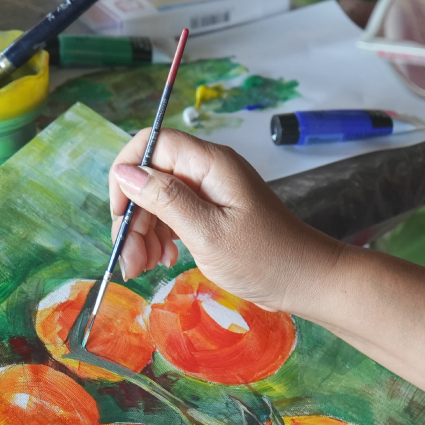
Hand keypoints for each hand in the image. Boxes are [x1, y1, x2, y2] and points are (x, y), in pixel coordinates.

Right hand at [109, 127, 340, 312]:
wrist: (305, 280)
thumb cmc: (264, 258)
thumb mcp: (208, 233)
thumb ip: (165, 200)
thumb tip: (126, 172)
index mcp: (210, 163)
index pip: (152, 144)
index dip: (127, 174)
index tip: (119, 214)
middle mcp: (208, 170)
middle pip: (151, 176)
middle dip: (133, 216)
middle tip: (131, 260)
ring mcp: (210, 191)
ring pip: (157, 199)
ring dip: (143, 232)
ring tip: (144, 267)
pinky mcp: (212, 212)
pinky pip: (173, 215)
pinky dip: (160, 237)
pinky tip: (162, 260)